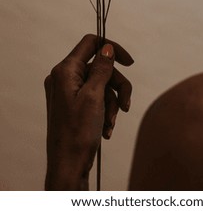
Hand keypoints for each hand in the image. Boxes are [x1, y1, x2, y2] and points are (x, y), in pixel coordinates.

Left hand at [44, 34, 132, 189]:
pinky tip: (106, 128)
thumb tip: (107, 48)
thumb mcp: (94, 96)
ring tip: (112, 122)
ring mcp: (69, 92)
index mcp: (65, 71)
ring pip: (102, 84)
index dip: (111, 48)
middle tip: (126, 105)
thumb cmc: (76, 134)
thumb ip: (102, 68)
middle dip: (117, 86)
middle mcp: (65, 78)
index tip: (129, 62)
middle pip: (101, 68)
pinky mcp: (74, 104)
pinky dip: (106, 110)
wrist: (68, 167)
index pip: (90, 43)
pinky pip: (97, 97)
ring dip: (112, 102)